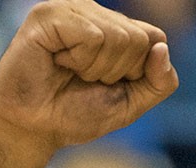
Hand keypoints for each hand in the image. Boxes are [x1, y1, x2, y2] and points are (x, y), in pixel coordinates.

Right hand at [0, 0, 177, 153]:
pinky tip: (58, 62)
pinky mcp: (49, 14)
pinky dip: (80, 60)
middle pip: (138, 38)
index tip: (110, 83)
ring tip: (70, 71)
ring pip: (117, 36)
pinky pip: (92, 36)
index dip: (139, 71)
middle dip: (117, 71)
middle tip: (84, 79)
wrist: (33, 127)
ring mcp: (71, 9)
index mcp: (115, 27)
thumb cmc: (76, 113)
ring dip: (96, 68)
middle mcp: (94, 13)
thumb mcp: (131, 103)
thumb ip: (159, 82)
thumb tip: (162, 47)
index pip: (155, 38)